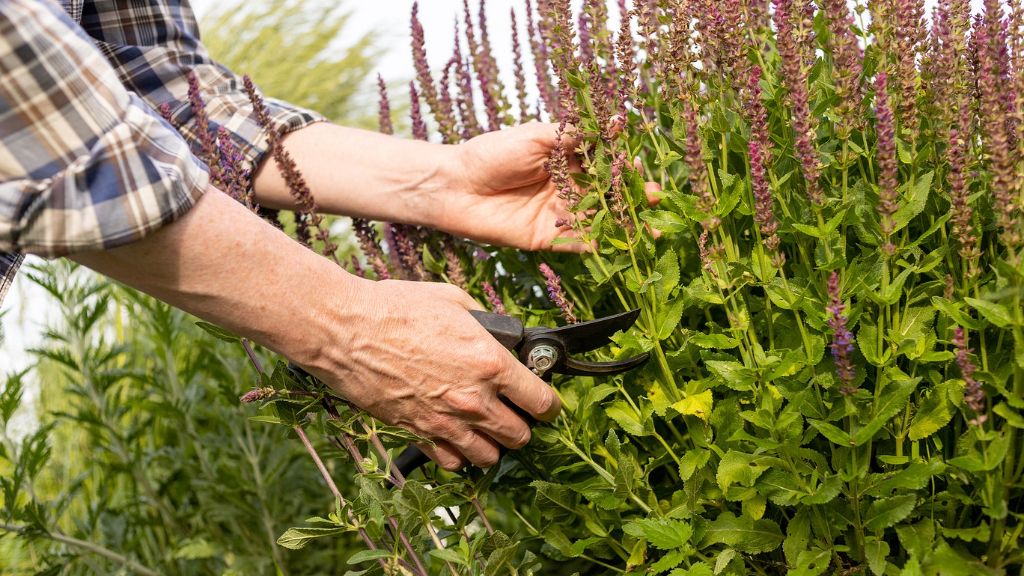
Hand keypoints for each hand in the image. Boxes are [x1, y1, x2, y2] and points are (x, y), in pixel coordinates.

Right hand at [305, 278, 561, 469]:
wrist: (345, 331)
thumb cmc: (394, 309)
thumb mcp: (452, 300)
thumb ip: (485, 322)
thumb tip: (498, 333)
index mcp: (490, 363)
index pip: (541, 401)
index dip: (550, 405)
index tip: (547, 404)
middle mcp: (473, 400)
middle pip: (520, 436)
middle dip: (523, 426)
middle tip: (514, 413)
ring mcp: (444, 421)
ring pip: (489, 457)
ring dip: (493, 444)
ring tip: (486, 428)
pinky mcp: (416, 432)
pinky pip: (452, 462)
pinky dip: (459, 455)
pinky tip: (455, 437)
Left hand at [438, 122, 660, 250]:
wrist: (454, 186)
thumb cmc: (491, 152)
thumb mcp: (536, 136)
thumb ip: (575, 135)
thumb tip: (616, 120)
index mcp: (565, 158)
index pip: (603, 161)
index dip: (623, 164)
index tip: (640, 163)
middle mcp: (566, 186)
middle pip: (607, 193)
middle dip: (632, 196)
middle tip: (655, 198)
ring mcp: (559, 214)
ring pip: (598, 219)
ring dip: (624, 223)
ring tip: (652, 227)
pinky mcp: (547, 239)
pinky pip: (578, 244)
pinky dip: (600, 245)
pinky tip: (623, 246)